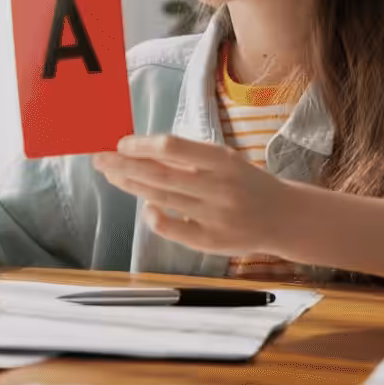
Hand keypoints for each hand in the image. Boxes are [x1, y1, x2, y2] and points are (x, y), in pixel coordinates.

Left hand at [92, 134, 303, 256]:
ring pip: (162, 199)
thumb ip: (188, 159)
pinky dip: (154, 216)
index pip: (173, 147)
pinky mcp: (211, 242)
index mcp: (223, 160)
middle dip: (124, 165)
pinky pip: (173, 229)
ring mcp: (215, 216)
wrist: (284, 217)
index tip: (120, 142)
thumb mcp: (225, 161)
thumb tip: (139, 151)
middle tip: (99, 158)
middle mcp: (219, 187)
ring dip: (131, 185)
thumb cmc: (246, 183)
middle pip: (160, 174)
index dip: (141, 145)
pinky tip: (145, 206)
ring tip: (112, 175)